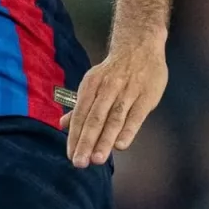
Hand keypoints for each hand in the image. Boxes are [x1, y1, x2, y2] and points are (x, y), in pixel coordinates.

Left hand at [63, 31, 166, 166]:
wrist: (140, 45)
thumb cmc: (115, 70)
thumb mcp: (94, 82)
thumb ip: (80, 105)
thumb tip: (62, 124)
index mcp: (91, 86)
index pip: (80, 115)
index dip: (75, 136)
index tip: (71, 156)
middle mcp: (107, 88)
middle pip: (95, 119)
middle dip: (86, 142)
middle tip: (80, 163)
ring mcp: (127, 91)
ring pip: (114, 118)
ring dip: (105, 140)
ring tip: (97, 159)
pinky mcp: (146, 95)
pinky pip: (135, 115)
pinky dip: (128, 130)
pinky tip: (121, 146)